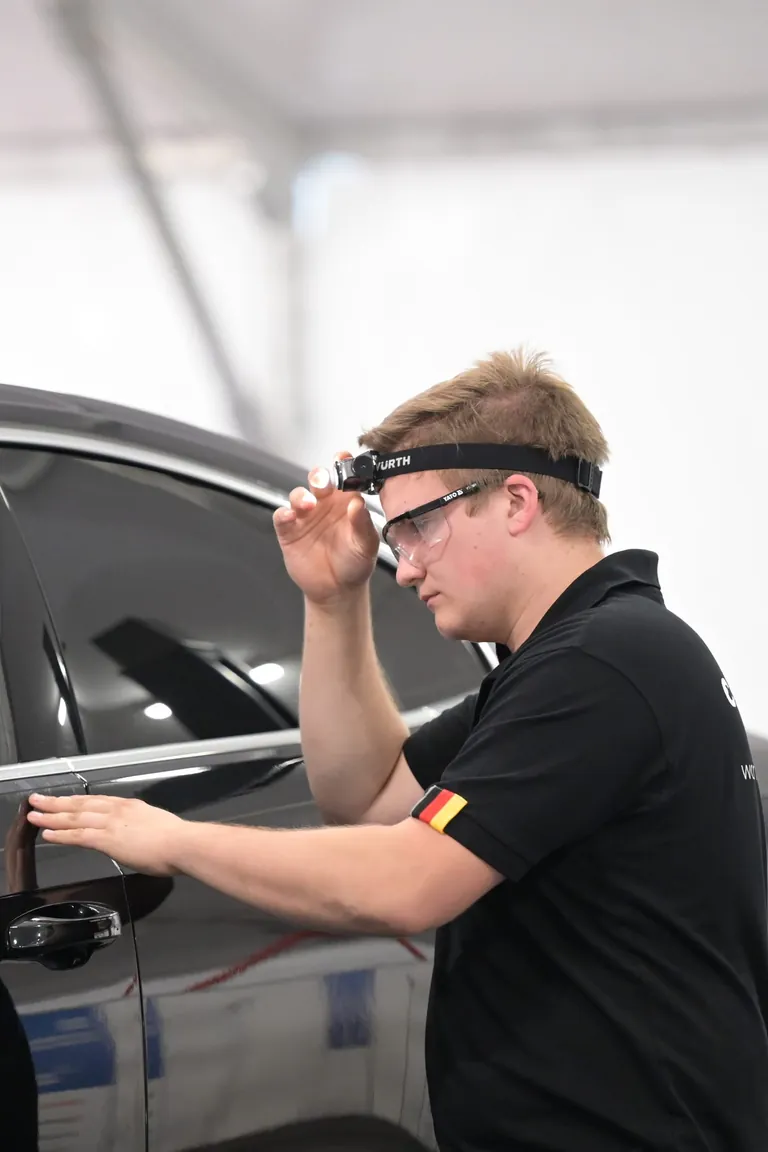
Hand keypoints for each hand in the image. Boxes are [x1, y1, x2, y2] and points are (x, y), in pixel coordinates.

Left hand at [27, 793, 185, 876]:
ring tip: (33, 814)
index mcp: (129, 806)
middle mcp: (117, 810)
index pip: (96, 801)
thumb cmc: (176, 841)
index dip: (76, 800)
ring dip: (51, 816)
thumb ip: (141, 828)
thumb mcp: (155, 825)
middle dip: (56, 802)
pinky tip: (47, 833)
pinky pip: (78, 835)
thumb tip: (136, 836)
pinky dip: (60, 834)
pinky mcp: (107, 839)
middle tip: (36, 799)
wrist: (182, 844)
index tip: (62, 799)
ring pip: (74, 817)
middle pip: (80, 804)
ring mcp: (111, 823)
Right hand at [273, 452, 379, 603]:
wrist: (338, 590)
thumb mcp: (366, 545)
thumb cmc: (356, 562)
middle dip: (319, 476)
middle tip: (323, 481)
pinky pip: (282, 517)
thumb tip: (357, 503)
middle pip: (318, 481)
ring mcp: (305, 516)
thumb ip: (363, 524)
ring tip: (308, 504)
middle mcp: (325, 504)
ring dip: (301, 496)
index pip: (345, 477)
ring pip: (298, 495)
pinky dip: (283, 513)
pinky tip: (290, 516)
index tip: (343, 457)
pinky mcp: (289, 531)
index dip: (343, 464)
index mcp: (346, 502)